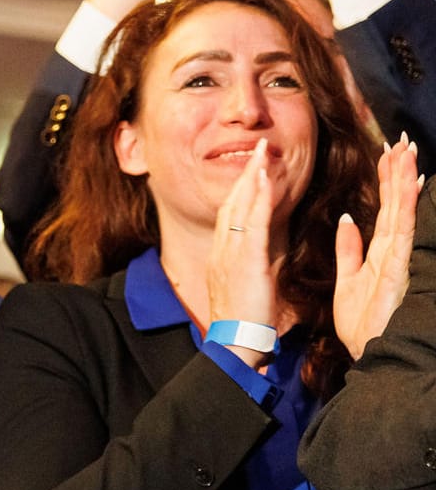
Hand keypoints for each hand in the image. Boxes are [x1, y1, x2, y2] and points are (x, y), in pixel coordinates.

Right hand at [205, 139, 284, 367]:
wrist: (235, 341)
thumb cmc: (245, 320)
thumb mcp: (249, 283)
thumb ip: (256, 260)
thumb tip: (268, 243)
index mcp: (222, 255)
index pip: (230, 213)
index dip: (242, 188)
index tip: (254, 167)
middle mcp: (222, 249)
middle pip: (231, 202)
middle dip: (245, 173)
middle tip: (258, 148)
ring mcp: (230, 253)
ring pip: (239, 206)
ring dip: (252, 177)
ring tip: (263, 153)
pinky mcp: (245, 260)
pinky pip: (251, 222)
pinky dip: (257, 198)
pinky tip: (264, 179)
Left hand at [336, 136, 420, 359]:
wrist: (370, 353)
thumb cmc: (361, 323)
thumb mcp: (348, 280)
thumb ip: (350, 250)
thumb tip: (348, 220)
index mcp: (379, 252)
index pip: (384, 209)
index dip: (385, 182)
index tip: (386, 153)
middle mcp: (393, 251)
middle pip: (396, 205)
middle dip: (399, 173)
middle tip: (402, 140)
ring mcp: (399, 259)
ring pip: (402, 212)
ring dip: (405, 182)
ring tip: (407, 152)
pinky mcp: (398, 269)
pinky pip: (402, 233)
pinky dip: (406, 208)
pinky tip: (410, 186)